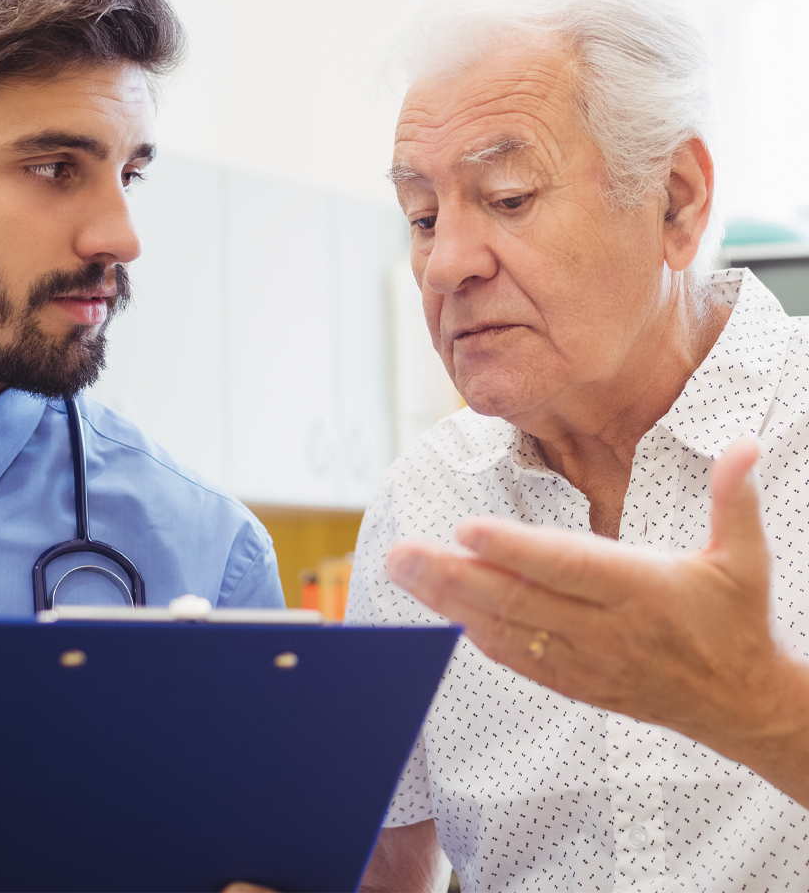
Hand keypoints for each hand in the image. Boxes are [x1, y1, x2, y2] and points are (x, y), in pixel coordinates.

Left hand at [385, 438, 808, 803]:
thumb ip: (733, 500)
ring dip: (449, 602)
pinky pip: (518, 659)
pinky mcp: (577, 683)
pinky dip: (476, 634)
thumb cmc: (735, 622)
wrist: (739, 705)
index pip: (568, 566)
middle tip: (402, 551)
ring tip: (404, 572)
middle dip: (454, 575)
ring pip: (507, 631)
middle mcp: (607, 628)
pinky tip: (441, 612)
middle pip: (520, 600)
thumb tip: (744, 442)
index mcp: (643, 590)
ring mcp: (587, 661)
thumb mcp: (744, 559)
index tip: (466, 530)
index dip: (516, 550)